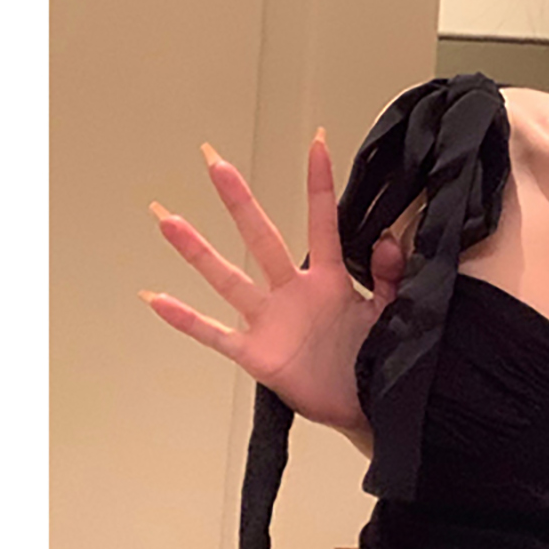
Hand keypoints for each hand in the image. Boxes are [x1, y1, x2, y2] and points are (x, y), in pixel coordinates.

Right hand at [139, 130, 400, 435]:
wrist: (368, 406)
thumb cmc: (378, 359)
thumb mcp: (393, 311)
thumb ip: (390, 275)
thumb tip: (387, 238)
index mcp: (330, 280)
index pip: (323, 222)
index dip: (320, 184)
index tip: (316, 143)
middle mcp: (294, 292)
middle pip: (262, 237)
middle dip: (238, 200)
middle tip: (214, 160)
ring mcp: (271, 321)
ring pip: (228, 278)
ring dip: (197, 251)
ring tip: (168, 219)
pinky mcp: (257, 354)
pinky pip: (215, 334)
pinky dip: (186, 319)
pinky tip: (156, 298)